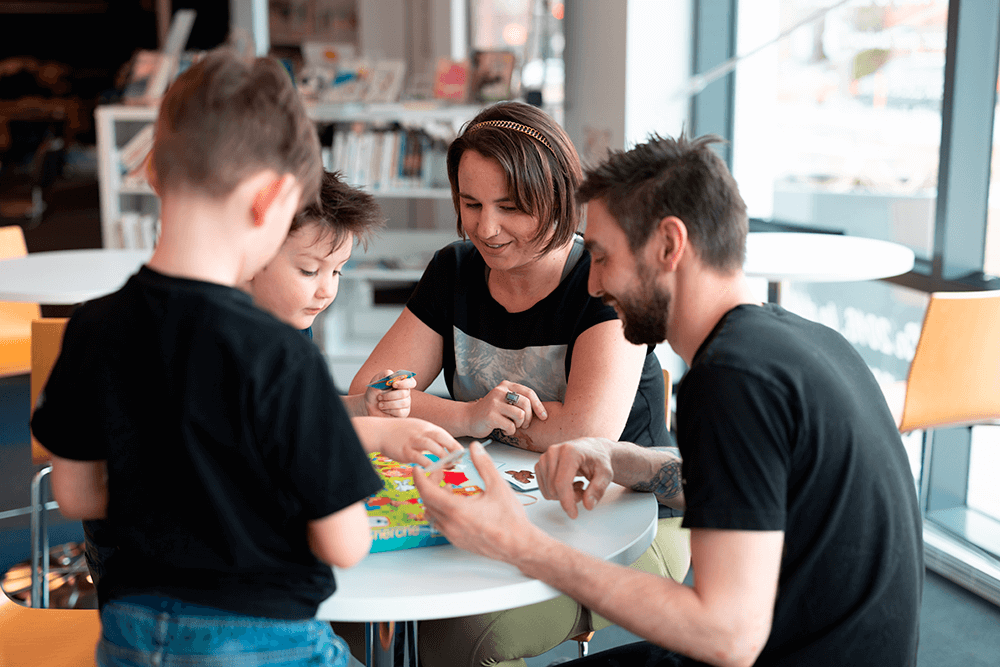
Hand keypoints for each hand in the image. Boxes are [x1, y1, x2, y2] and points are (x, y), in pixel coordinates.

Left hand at [364, 369, 415, 417]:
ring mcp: (406, 404)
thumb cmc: (374, 392)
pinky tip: (384, 410)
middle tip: (379, 396)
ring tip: (380, 404)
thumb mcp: (377, 381)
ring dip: (388, 403)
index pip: (411, 382)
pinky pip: (400, 412)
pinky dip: (390, 410)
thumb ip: (384, 374)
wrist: (369, 406)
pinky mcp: (403, 413)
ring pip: (403, 403)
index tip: (393, 384)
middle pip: (404, 393)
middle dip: (389, 395)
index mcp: (401, 383)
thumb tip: (392, 374)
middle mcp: (406, 393)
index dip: (404, 383)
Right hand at [367, 417, 461, 465]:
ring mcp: (412, 441)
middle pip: (441, 437)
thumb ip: (430, 436)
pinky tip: (433, 470)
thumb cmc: (400, 432)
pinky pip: (419, 458)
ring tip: (449, 466)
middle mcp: (420, 432)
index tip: (461, 453)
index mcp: (425, 426)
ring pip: (431, 447)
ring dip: (443, 457)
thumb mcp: (417, 428)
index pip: (444, 434)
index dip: (453, 444)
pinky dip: (428, 464)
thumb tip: (446, 448)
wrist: (379, 431)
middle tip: (459, 460)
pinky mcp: (405, 451)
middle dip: (452, 448)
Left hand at [412, 441, 538, 562]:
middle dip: (428, 484)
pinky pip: (440, 524)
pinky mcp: (457, 541)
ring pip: (432, 514)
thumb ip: (484, 464)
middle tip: (439, 472)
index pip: (427, 492)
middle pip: (427, 501)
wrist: (519, 545)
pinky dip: (441, 511)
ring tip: (448, 487)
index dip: (420, 478)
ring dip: (434, 499)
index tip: (418, 468)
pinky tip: (455, 503)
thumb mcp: (498, 486)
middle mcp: (451, 525)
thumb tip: (474, 447)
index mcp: (457, 510)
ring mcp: (453, 535)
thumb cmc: (510, 519)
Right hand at [464, 381, 547, 437]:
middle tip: (523, 425)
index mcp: (506, 385)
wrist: (469, 418)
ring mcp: (494, 403)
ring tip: (511, 426)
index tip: (544, 417)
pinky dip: (510, 431)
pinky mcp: (490, 415)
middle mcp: (500, 391)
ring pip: (520, 415)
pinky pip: (510, 426)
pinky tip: (503, 430)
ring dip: (518, 425)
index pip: (529, 393)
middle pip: (526, 404)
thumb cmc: (492, 412)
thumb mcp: (505, 401)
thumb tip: (542, 411)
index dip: (539, 406)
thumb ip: (519, 401)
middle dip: (528, 418)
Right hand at [535, 438, 614, 518]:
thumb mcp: (606, 473)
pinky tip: (569, 483)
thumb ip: (598, 489)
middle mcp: (553, 452)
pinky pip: (544, 489)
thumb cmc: (598, 459)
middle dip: (569, 497)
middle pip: (554, 488)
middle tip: (584, 491)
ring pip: (548, 490)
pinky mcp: (540, 464)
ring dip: (563, 495)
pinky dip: (557, 492)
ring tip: (577, 485)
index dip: (566, 501)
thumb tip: (588, 504)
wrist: (592, 449)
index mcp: (569, 451)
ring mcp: (544, 458)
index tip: (574, 514)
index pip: (561, 482)